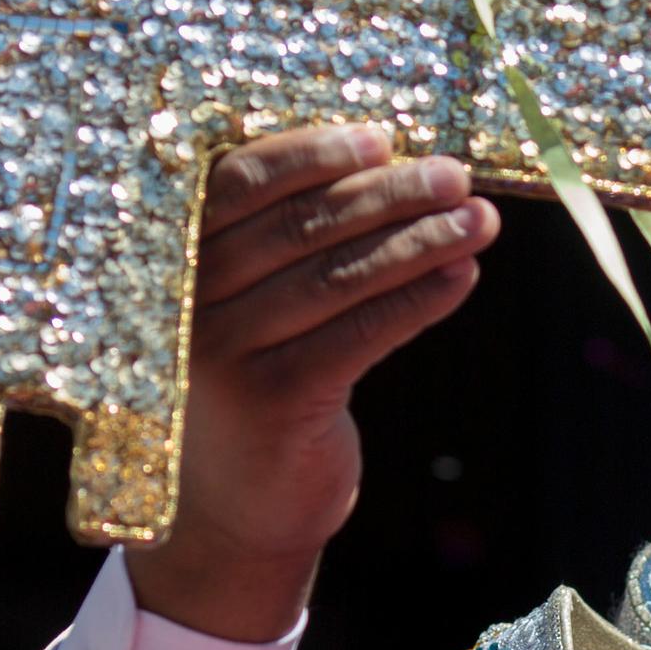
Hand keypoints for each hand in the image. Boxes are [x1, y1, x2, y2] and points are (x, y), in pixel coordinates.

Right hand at [129, 126, 500, 643]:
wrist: (236, 511)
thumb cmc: (257, 383)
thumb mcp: (250, 304)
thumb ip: (285, 239)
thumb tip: (389, 162)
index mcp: (170, 256)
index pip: (239, 180)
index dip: (313, 154)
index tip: (381, 138)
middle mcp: (183, 299)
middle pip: (299, 225)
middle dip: (388, 194)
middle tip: (454, 174)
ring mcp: (223, 352)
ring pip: (337, 276)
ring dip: (419, 243)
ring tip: (479, 221)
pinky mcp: (273, 400)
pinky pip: (360, 334)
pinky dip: (417, 300)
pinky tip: (463, 277)